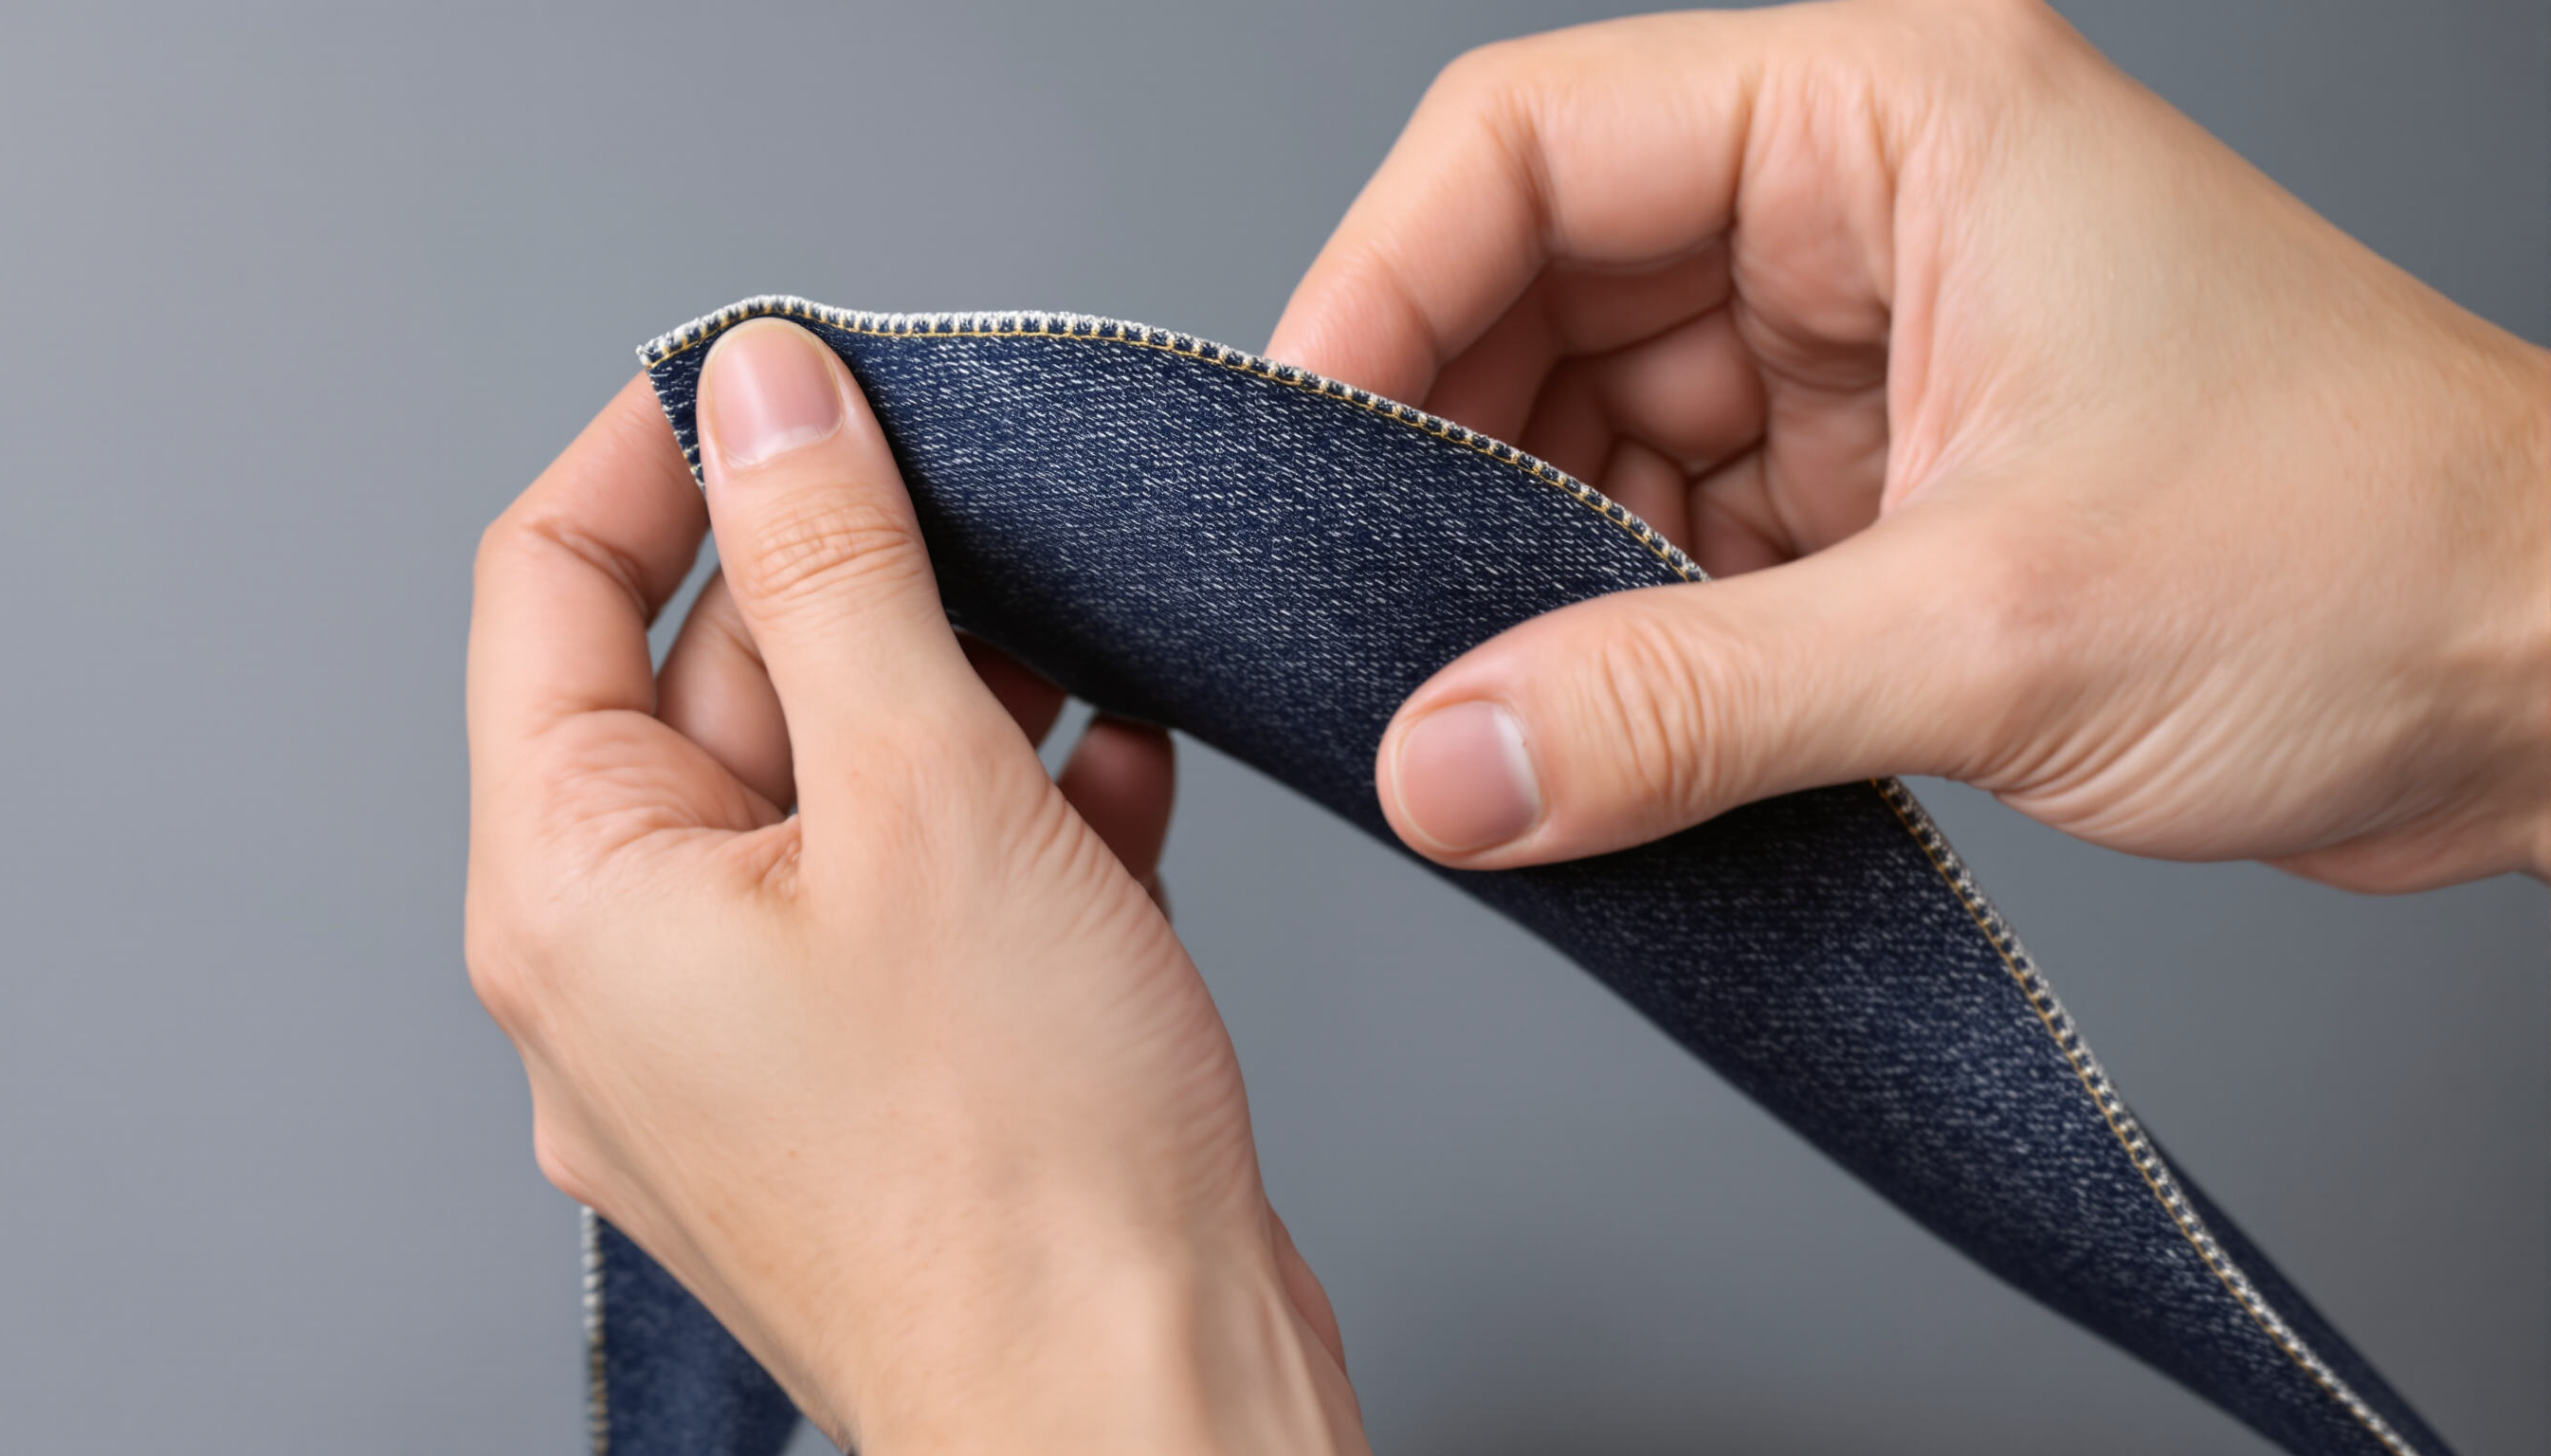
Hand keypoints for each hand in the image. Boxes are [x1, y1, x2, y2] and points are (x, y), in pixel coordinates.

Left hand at [466, 320, 1362, 1454]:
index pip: (553, 588)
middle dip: (855, 579)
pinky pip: (912, 892)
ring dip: (955, 693)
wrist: (1140, 1411)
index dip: (659, 453)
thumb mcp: (924, 799)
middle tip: (985, 497)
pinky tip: (1116, 780)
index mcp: (577, 897)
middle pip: (709, 685)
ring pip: (833, 787)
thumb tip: (765, 394)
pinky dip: (1007, 815)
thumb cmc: (1019, 1180)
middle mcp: (637, 974)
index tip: (774, 374)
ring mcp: (761, 1034)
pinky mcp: (885, 1074)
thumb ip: (837, 571)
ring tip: (1081, 638)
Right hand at [1270, 0, 2550, 891]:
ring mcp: (1859, 352)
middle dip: (1449, 458)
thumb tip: (1447, 766)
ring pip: (1587, 429)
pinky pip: (1665, 539)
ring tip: (1497, 697)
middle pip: (1536, 290)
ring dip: (1529, 565)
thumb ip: (1685, 702)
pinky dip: (1614, 631)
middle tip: (1377, 618)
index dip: (1382, 289)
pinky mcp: (1870, 488)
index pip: (1532, 145)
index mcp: (1890, 121)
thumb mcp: (1992, 630)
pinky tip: (1594, 721)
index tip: (1303, 452)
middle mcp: (1856, 212)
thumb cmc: (2375, 552)